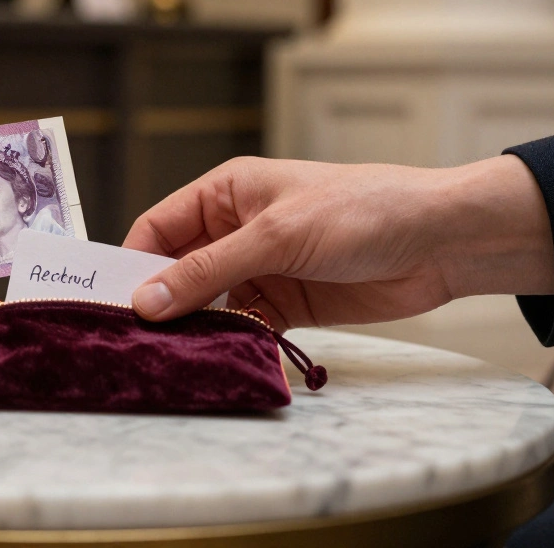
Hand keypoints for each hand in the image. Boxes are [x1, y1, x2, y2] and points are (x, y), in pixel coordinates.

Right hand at [123, 156, 553, 331]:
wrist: (441, 242)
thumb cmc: (362, 210)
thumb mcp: (276, 235)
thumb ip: (208, 269)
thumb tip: (147, 300)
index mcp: (226, 194)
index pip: (158, 227)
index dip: (132, 263)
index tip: (111, 303)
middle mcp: (236, 230)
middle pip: (177, 269)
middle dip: (159, 301)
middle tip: (133, 340)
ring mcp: (260, 269)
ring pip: (207, 302)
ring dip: (193, 327)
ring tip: (170, 356)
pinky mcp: (285, 304)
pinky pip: (241, 326)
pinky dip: (228, 342)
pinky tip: (216, 359)